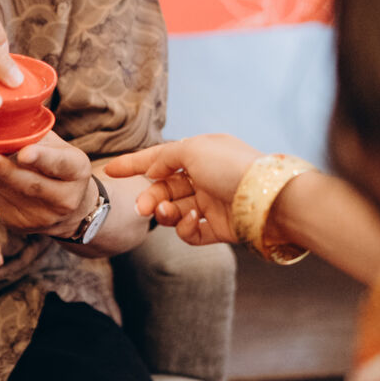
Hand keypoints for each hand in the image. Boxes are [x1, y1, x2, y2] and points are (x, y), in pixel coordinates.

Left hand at [0, 134, 92, 237]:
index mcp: (77, 172)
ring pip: (6, 192)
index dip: (43, 159)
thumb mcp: (58, 146)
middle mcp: (64, 199)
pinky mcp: (19, 224)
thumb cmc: (58, 163)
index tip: (25, 153)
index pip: (61, 164)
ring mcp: (41, 217)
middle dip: (3, 170)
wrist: (69, 207)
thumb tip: (2, 108)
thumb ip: (36, 133)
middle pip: (29, 184)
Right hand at [103, 133, 258, 246]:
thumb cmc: (231, 168)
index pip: (160, 157)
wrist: (269, 200)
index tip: (110, 171)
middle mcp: (205, 177)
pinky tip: (191, 220)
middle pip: (165, 187)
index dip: (134, 164)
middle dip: (149, 195)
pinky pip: (191, 231)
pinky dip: (186, 227)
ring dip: (165, 212)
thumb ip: (165, 156)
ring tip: (167, 212)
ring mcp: (212, 203)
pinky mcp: (218, 228)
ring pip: (174, 210)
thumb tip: (152, 170)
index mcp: (201, 153)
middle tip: (140, 206)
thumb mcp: (193, 149)